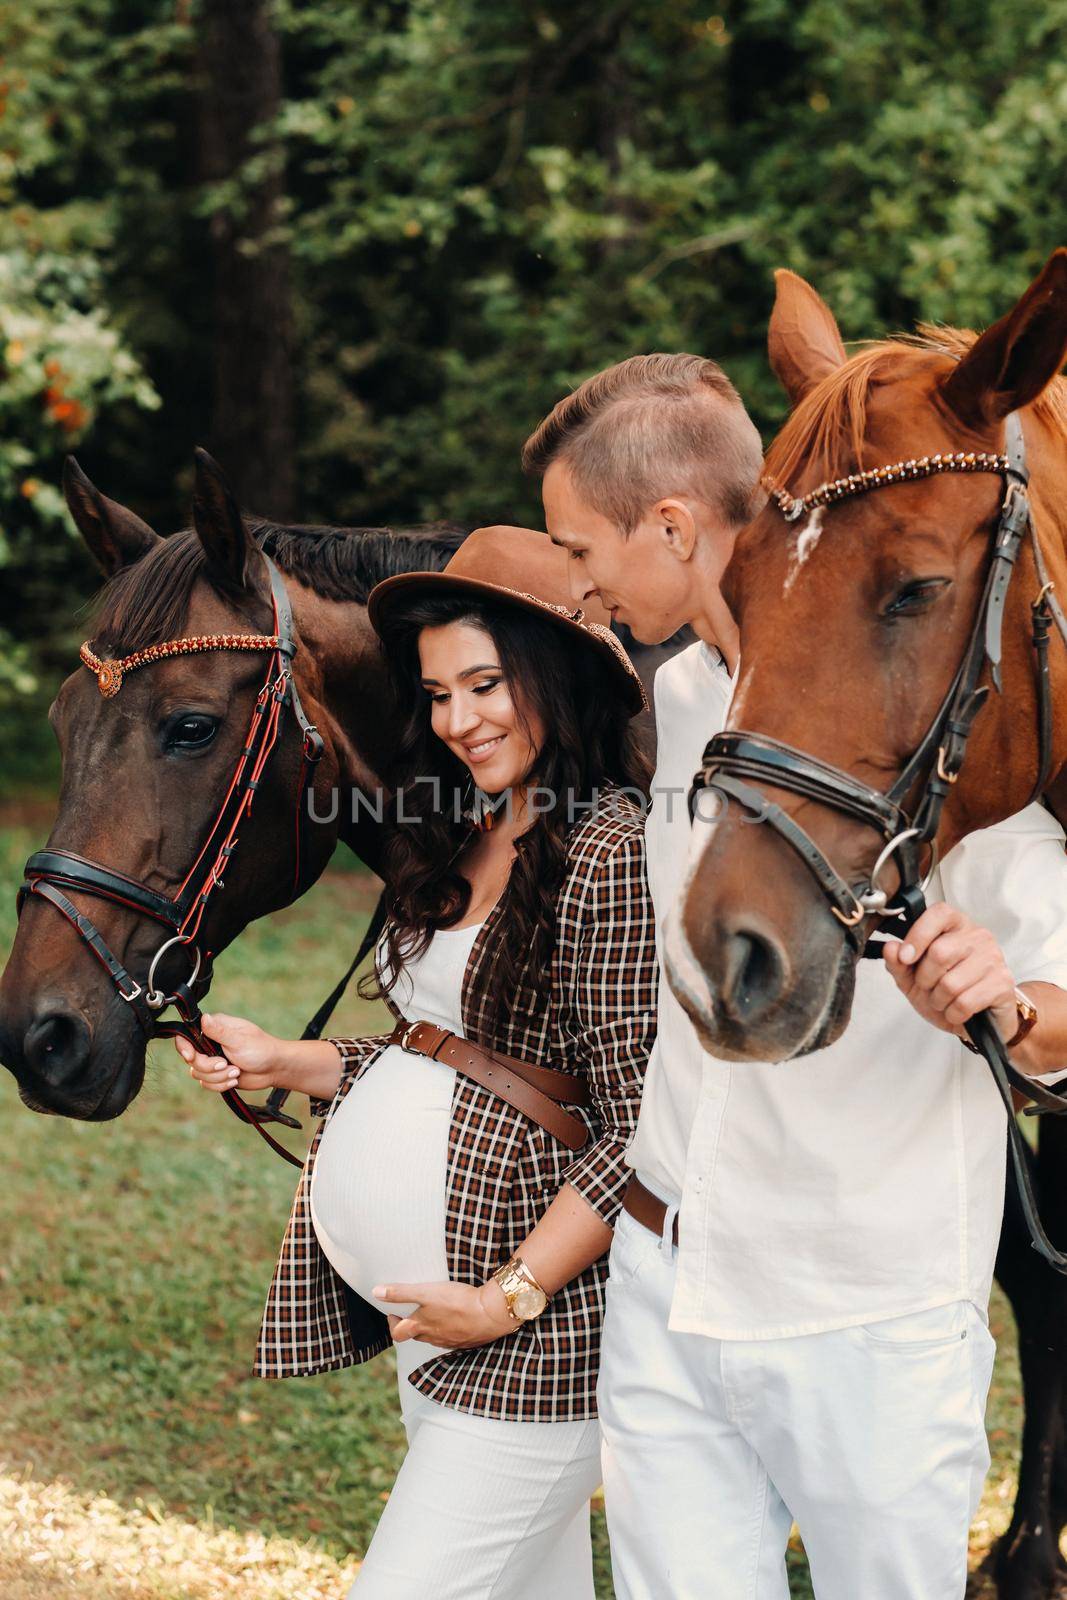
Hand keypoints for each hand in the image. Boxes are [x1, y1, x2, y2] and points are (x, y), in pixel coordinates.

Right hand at [172, 1010, 281, 1094]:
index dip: (184, 1048)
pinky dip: (221, 1085)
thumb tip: (203, 1017)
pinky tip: (235, 1080)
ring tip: (236, 1072)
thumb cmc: (261, 1050)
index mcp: (214, 1028)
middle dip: (209, 1067)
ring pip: (198, 1074)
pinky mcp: (217, 1075)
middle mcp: (210, 1043)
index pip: (187, 1036)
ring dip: (218, 1077)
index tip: (192, 1057)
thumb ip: (218, 1031)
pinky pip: (207, 1084)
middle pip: (192, 1060)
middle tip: (225, 1064)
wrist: (274, 1069)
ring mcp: (213, 1060)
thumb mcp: (239, 1040)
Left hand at [373, 1278, 517, 1348]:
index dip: (392, 1324)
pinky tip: (456, 1317)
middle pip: (416, 1336)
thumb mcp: (426, 1293)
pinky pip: (453, 1337)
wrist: (491, 1313)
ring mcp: (451, 1341)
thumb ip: (401, 1293)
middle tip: (412, 1309)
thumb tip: (376, 1292)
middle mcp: (434, 1338)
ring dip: (430, 1326)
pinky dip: (450, 1329)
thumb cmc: (457, 1302)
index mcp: (421, 1327)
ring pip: (434, 1337)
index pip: (397, 1334)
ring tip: (435, 1310)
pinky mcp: (467, 1340)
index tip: (393, 1313)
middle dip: (411, 1324)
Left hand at [883, 904, 1018, 1044]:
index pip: (939, 914)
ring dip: (939, 1000)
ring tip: (945, 1000)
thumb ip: (898, 963)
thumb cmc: (946, 992)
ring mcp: (993, 958)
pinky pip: (965, 1002)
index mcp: (955, 925)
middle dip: (925, 979)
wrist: (979, 1020)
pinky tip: (958, 1011)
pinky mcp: (1002, 983)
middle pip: (939, 953)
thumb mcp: (913, 978)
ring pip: (951, 983)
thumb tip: (890, 948)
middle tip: (929, 987)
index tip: (905, 957)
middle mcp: (978, 936)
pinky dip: (953, 1013)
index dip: (917, 935)